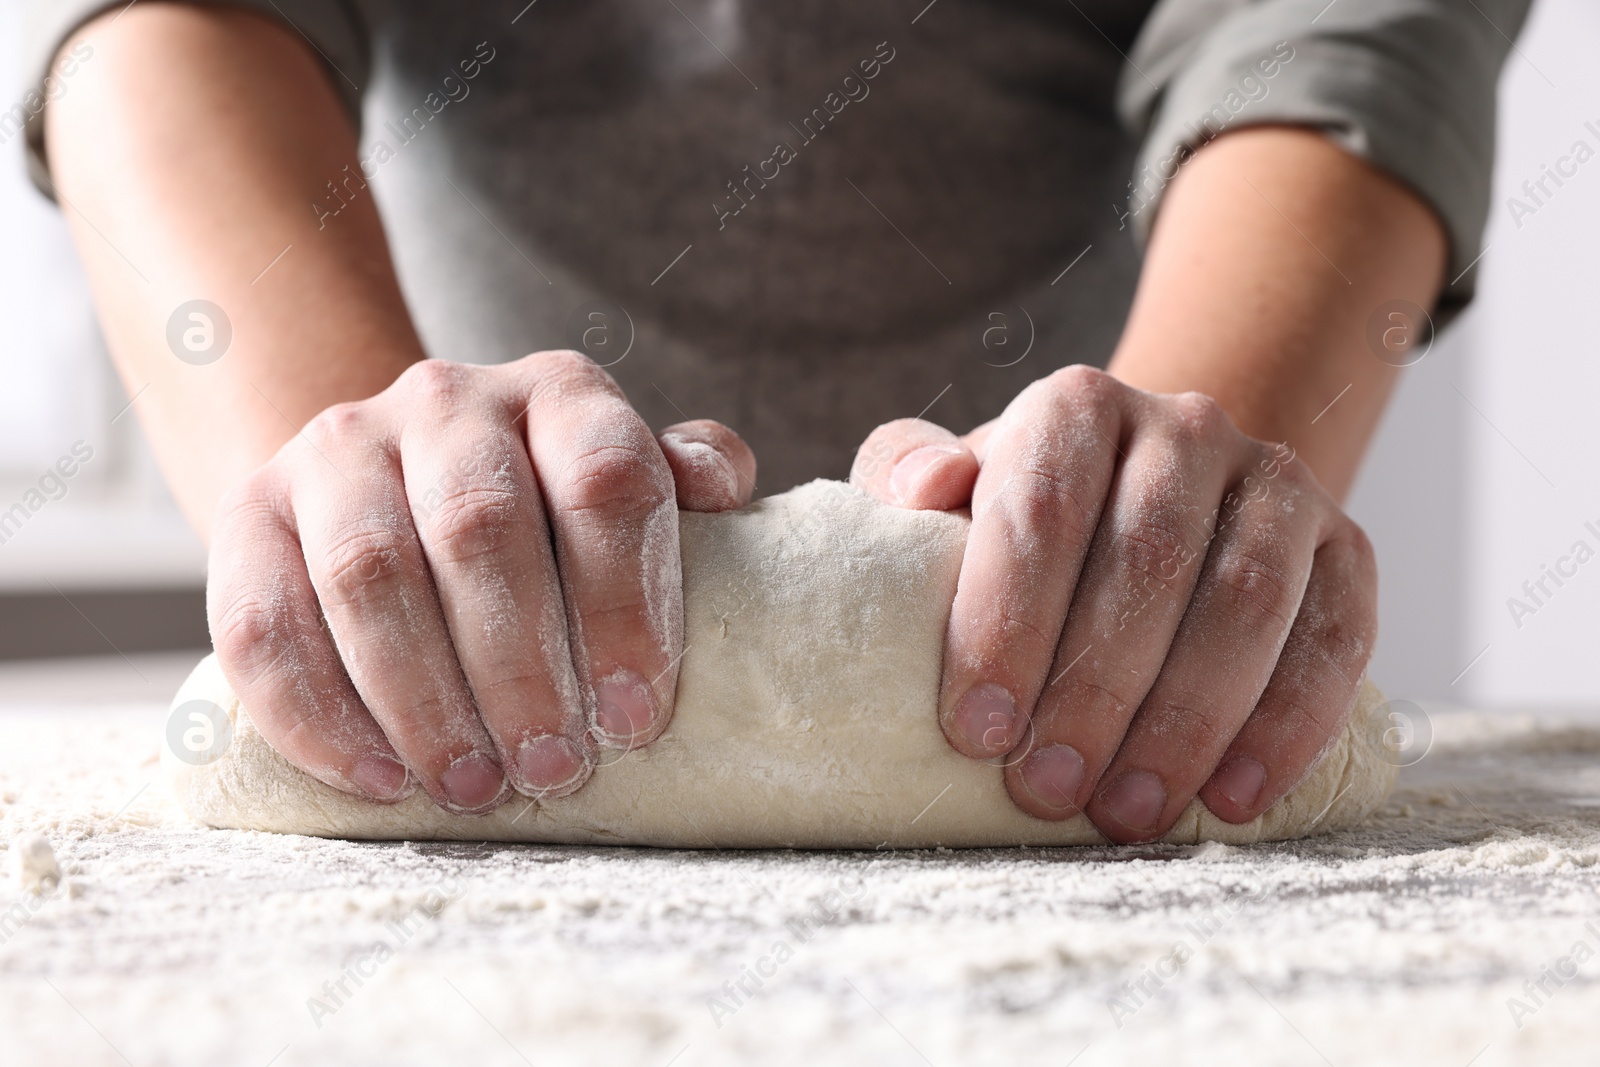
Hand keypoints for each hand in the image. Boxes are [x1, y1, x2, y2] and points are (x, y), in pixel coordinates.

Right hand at [207, 351, 755, 812]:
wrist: (397, 482)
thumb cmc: (548, 511)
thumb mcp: (627, 485)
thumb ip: (683, 484)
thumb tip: (721, 494)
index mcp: (561, 394)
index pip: (603, 481)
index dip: (624, 605)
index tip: (636, 718)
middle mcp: (447, 402)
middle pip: (480, 528)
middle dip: (521, 669)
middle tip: (554, 770)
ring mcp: (339, 450)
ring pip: (367, 574)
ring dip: (424, 700)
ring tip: (473, 788)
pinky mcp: (250, 509)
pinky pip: (262, 620)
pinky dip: (317, 715)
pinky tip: (380, 779)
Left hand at [851, 366, 1375, 841]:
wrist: (1150, 506)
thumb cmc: (1028, 520)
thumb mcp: (952, 489)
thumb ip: (906, 472)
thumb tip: (922, 488)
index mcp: (1078, 407)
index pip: (1043, 507)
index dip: (1008, 623)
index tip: (977, 730)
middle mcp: (1187, 427)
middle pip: (1150, 559)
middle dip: (1093, 690)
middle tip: (1045, 789)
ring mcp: (1278, 484)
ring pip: (1246, 602)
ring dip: (1185, 722)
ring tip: (1126, 813)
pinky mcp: (1347, 549)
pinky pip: (1337, 638)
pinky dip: (1288, 726)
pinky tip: (1232, 797)